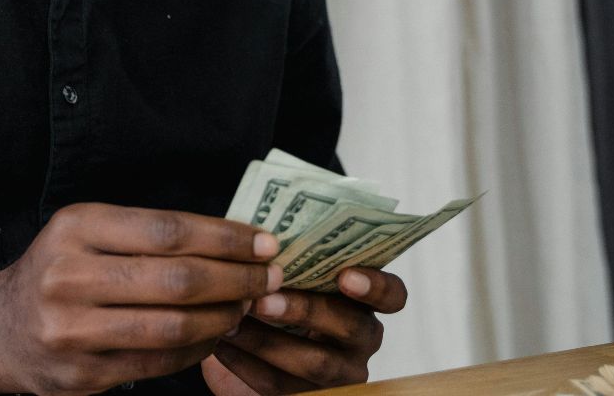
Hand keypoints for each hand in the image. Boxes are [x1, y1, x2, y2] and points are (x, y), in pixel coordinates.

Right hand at [0, 203, 282, 395]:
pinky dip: (197, 350)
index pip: (168, 230)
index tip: (264, 243)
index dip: (225, 238)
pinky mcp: (82, 374)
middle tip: (270, 277)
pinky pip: (158, 363)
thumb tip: (234, 239)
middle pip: (177, 279)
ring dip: (223, 317)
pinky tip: (215, 335)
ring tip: (247, 307)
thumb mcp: (87, 232)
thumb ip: (148, 234)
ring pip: (173, 327)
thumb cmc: (59, 271)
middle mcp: (69, 276)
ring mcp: (73, 330)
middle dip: (236, 279)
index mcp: (76, 228)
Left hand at [200, 267, 407, 393]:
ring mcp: (341, 374)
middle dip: (305, 311)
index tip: (346, 274)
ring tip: (233, 319)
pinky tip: (220, 345)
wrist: (247, 350)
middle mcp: (362, 339)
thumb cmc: (274, 299)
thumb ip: (289, 260)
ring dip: (269, 340)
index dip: (376, 286)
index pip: (393, 295)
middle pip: (351, 327)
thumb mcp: (288, 278)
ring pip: (316, 362)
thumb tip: (260, 234)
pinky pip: (281, 385)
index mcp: (365, 301)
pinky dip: (247, 364)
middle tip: (264, 299)